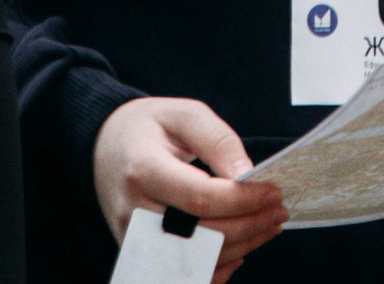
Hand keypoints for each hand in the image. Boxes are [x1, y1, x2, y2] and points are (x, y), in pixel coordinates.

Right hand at [93, 97, 284, 283]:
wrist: (103, 146)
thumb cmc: (149, 127)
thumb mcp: (185, 115)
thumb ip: (218, 141)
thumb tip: (247, 175)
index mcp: (143, 169)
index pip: (200, 198)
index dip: (243, 200)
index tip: (274, 192)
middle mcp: (133, 210)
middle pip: (199, 233)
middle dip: (249, 225)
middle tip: (280, 211)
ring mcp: (131, 236)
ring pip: (192, 258)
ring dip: (239, 247)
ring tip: (268, 227)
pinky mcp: (136, 251)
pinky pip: (177, 272)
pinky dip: (212, 270)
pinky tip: (238, 252)